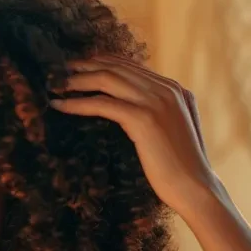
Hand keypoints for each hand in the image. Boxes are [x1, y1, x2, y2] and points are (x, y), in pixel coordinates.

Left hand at [49, 55, 216, 213]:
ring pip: (107, 79)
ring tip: (54, 84)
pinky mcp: (144, 118)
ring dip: (77, 80)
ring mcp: (157, 101)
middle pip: (117, 67)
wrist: (195, 188)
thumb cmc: (179, 168)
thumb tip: (127, 110)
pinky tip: (60, 105)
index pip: (131, 66)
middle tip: (58, 70)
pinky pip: (103, 103)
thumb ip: (156, 113)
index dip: (101, 62)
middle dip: (84, 66)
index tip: (77, 66)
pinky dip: (78, 102)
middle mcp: (167, 89)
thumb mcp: (170, 131)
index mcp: (174, 89)